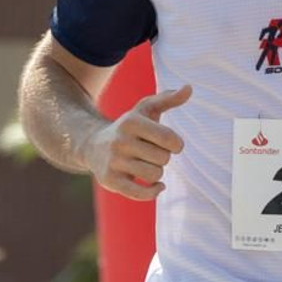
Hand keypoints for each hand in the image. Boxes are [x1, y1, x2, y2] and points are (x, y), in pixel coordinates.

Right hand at [81, 85, 190, 200]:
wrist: (93, 145)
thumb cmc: (129, 127)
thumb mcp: (145, 109)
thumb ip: (168, 98)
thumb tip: (189, 88)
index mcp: (131, 121)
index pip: (169, 138)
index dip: (176, 144)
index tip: (171, 144)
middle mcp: (120, 140)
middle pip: (163, 158)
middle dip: (163, 158)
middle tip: (152, 154)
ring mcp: (113, 161)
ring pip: (154, 175)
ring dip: (156, 173)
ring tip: (146, 165)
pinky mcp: (110, 180)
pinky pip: (140, 193)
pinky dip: (153, 192)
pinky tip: (156, 186)